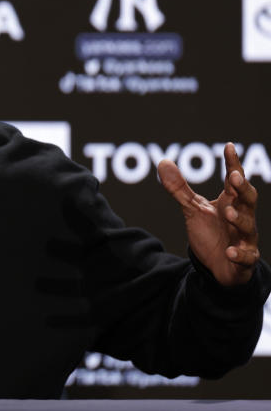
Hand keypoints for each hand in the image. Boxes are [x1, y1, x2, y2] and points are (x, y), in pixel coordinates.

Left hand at [158, 143, 258, 285]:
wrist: (217, 264)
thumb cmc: (210, 232)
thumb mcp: (192, 208)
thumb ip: (179, 188)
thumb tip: (163, 161)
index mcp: (230, 202)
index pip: (234, 180)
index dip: (233, 164)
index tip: (229, 147)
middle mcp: (242, 217)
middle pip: (249, 199)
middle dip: (243, 188)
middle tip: (234, 177)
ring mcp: (245, 238)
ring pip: (248, 226)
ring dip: (239, 219)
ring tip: (228, 213)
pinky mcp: (245, 259)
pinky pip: (247, 256)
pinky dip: (240, 254)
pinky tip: (230, 251)